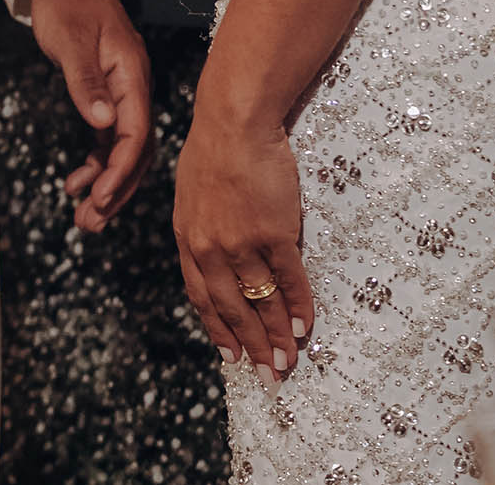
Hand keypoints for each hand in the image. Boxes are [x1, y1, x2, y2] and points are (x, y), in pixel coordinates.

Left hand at [29, 0, 152, 232]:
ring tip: (83, 218)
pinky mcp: (107, 95)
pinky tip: (78, 183)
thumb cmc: (68, 3)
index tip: (102, 198)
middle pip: (134, 150)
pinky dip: (96, 164)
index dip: (121, 170)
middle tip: (90, 223)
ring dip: (106, 184)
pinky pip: (109, 139)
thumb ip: (86, 82)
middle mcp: (132, 87)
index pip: (135, 133)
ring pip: (122, 150)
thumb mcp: (71, 40)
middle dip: (116, 190)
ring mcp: (122, 93)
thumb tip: (103, 124)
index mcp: (131, 74)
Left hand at [173, 84, 312, 381]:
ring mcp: (242, 242)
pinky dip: (298, 306)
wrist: (234, 118)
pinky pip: (288, 279)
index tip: (231, 356)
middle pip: (233, 310)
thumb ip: (200, 228)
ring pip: (261, 301)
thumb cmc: (214, 146)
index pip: (202, 298)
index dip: (218, 330)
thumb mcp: (190, 192)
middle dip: (251, 347)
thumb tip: (214, 257)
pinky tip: (305, 325)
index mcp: (189, 238)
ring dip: (277, 336)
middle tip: (267, 375)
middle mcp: (212, 248)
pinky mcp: (274, 231)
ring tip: (288, 361)